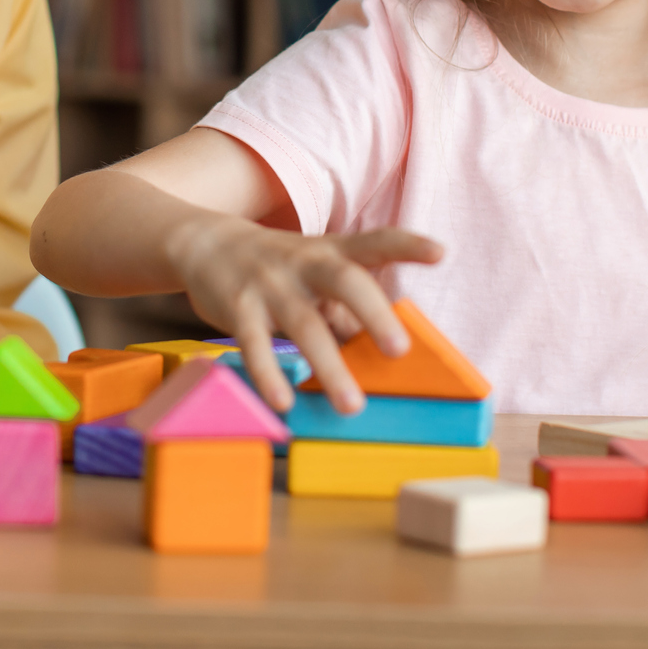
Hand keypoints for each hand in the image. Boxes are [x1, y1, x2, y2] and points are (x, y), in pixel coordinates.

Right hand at [166, 216, 443, 414]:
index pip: (375, 242)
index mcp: (331, 252)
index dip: (408, 246)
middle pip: (345, 280)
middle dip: (373, 313)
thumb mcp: (315, 274)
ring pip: (303, 324)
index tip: (441, 252)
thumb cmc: (278, 268)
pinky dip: (270, 374)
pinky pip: (254, 345)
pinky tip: (284, 402)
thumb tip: (377, 355)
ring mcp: (270, 285)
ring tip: (352, 406)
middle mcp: (305, 263)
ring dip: (329, 367)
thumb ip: (345, 309)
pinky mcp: (238, 308)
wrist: (206, 244)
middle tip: (399, 350)